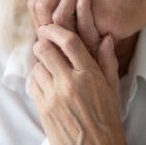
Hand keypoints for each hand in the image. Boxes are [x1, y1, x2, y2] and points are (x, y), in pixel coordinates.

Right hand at [27, 0, 99, 56]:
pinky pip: (77, 24)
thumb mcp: (75, 31)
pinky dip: (80, 4)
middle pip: (41, 6)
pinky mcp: (81, 48)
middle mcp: (50, 37)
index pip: (37, 4)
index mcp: (46, 32)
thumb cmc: (86, 55)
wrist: (96, 87)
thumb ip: (69, 10)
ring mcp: (64, 43)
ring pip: (56, 13)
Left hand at [29, 24, 124, 144]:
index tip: (48, 27)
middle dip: (43, 44)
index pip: (70, 43)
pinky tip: (46, 83)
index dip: (55, 30)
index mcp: (89, 76)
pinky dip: (36, 79)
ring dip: (40, 63)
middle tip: (46, 45)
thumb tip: (106, 38)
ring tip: (50, 69)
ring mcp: (54, 96)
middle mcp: (69, 83)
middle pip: (45, 50)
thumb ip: (107, 60)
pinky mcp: (43, 108)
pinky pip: (32, 84)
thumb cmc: (106, 118)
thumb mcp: (112, 88)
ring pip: (36, 66)